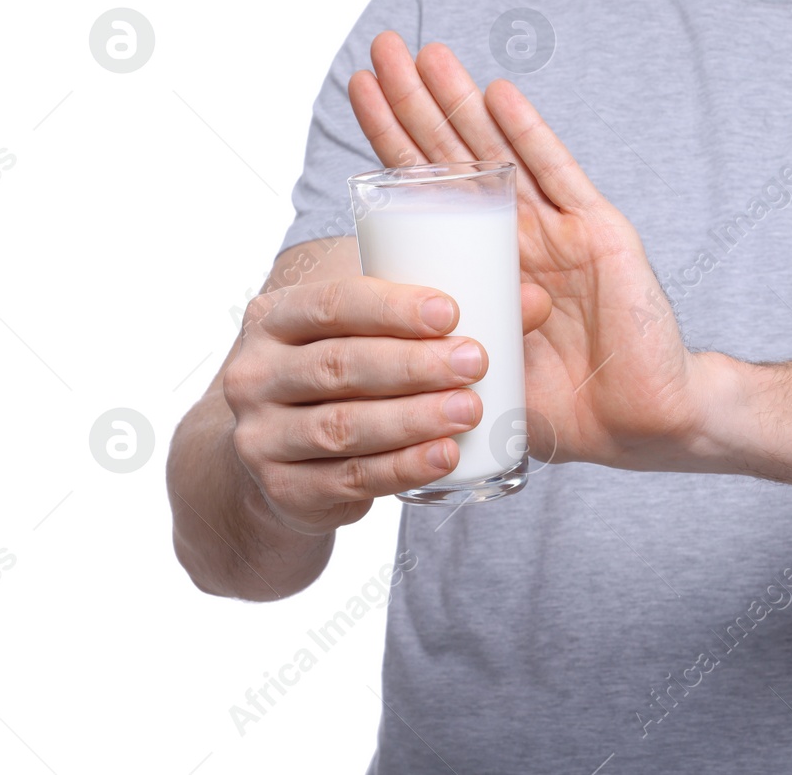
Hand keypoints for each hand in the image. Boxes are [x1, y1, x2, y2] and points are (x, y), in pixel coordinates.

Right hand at [223, 275, 551, 534]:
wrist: (278, 457)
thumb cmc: (342, 373)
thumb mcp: (367, 336)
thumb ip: (437, 317)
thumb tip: (537, 300)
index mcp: (274, 319)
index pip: (331, 303)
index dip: (391, 307)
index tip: (451, 311)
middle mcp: (254, 375)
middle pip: (339, 366)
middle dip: (413, 364)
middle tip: (476, 360)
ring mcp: (262, 437)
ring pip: (344, 426)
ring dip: (413, 418)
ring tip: (469, 408)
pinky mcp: (284, 491)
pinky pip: (351, 479)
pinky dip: (403, 467)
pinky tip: (445, 455)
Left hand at [347, 33, 734, 472]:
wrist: (644, 422)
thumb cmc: (566, 407)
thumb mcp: (484, 373)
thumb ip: (447, 342)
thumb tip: (389, 318)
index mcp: (485, 264)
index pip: (429, 189)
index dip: (393, 140)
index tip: (358, 91)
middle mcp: (519, 236)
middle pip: (456, 155)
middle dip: (416, 101)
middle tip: (381, 47)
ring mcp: (559, 230)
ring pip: (498, 154)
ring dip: (460, 102)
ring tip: (425, 53)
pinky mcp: (600, 235)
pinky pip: (559, 176)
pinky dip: (529, 134)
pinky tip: (499, 94)